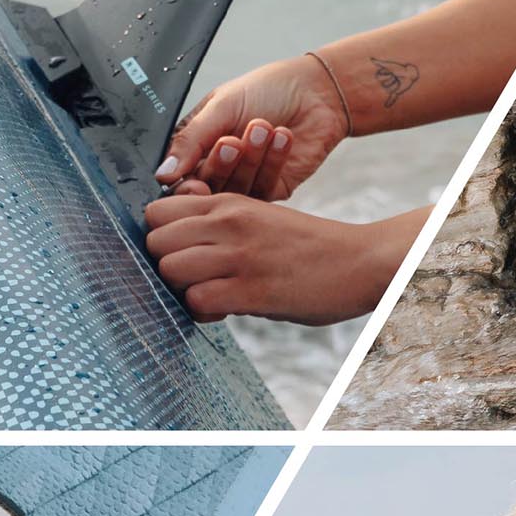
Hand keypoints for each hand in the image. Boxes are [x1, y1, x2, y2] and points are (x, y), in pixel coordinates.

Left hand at [144, 191, 417, 325]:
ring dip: (182, 290)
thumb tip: (181, 246)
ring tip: (209, 295)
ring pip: (169, 269)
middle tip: (192, 280)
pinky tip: (225, 311)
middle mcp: (229, 223)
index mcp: (229, 203)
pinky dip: (203, 312)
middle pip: (155, 241)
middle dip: (165, 266)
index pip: (157, 211)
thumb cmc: (311, 247)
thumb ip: (222, 225)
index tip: (180, 254)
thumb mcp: (261, 217)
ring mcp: (239, 255)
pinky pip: (197, 300)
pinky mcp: (252, 289)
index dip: (161, 237)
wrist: (361, 261)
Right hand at [154, 55, 349, 199]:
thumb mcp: (221, 106)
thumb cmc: (267, 89)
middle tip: (232, 142)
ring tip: (262, 125)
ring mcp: (247, 181)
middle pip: (208, 188)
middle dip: (221, 166)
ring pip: (237, 191)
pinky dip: (272, 161)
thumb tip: (163, 173)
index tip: (194, 182)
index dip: (185, 186)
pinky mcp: (275, 188)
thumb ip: (191, 140)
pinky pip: (265, 189)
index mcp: (199, 146)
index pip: (181, 177)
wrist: (317, 91)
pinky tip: (283, 135)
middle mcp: (220, 168)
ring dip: (250, 158)